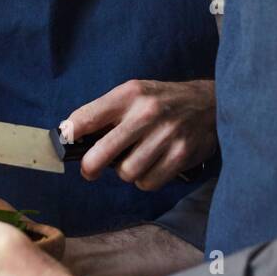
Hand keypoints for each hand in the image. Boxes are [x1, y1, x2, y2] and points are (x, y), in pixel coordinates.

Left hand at [62, 79, 216, 190]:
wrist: (209, 103)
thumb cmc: (162, 101)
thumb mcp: (133, 93)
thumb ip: (104, 111)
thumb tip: (70, 135)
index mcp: (129, 94)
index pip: (86, 118)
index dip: (69, 135)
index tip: (66, 144)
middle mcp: (146, 113)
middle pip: (101, 154)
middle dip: (90, 167)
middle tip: (90, 170)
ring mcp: (165, 135)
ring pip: (126, 173)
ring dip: (125, 172)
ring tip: (134, 159)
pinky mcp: (180, 155)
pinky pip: (148, 182)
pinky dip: (145, 179)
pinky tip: (152, 165)